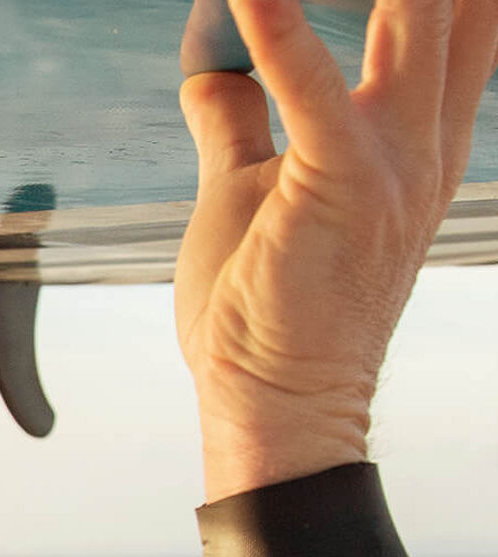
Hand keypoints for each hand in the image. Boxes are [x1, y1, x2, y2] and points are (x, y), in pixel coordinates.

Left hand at [175, 0, 496, 500]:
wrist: (274, 403)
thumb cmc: (263, 307)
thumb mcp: (245, 192)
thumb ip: (236, 120)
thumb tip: (211, 66)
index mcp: (416, 136)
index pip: (457, 17)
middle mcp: (422, 138)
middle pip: (450, 3)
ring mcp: (390, 163)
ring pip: (407, 21)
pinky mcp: (335, 187)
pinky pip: (308, 88)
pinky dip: (278, 31)